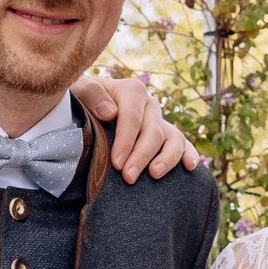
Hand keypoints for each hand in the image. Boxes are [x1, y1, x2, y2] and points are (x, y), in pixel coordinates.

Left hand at [79, 65, 200, 178]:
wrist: (85, 107)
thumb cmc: (79, 101)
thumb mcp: (77, 90)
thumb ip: (91, 94)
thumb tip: (110, 112)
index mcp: (132, 91)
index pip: (133, 118)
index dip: (126, 141)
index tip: (116, 163)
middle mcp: (150, 104)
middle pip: (153, 131)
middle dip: (141, 156)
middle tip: (128, 178)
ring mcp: (160, 120)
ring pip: (173, 138)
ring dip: (167, 157)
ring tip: (155, 174)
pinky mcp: (166, 135)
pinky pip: (182, 144)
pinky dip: (189, 154)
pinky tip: (190, 166)